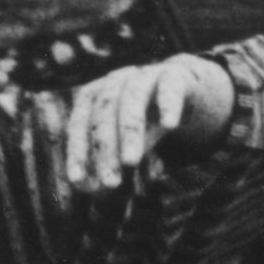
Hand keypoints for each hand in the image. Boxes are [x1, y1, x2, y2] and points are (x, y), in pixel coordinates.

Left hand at [61, 54, 235, 191]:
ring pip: (133, 98)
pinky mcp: (176, 75)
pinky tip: (169, 125)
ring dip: (129, 131)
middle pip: (104, 111)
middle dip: (104, 148)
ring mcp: (146, 75)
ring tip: (131, 162)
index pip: (80, 122)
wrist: (186, 90)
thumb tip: (94, 189)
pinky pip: (170, 87)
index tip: (77, 180)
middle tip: (110, 183)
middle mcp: (117, 81)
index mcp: (97, 95)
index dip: (77, 151)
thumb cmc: (147, 120)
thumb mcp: (127, 142)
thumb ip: (112, 161)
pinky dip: (168, 104)